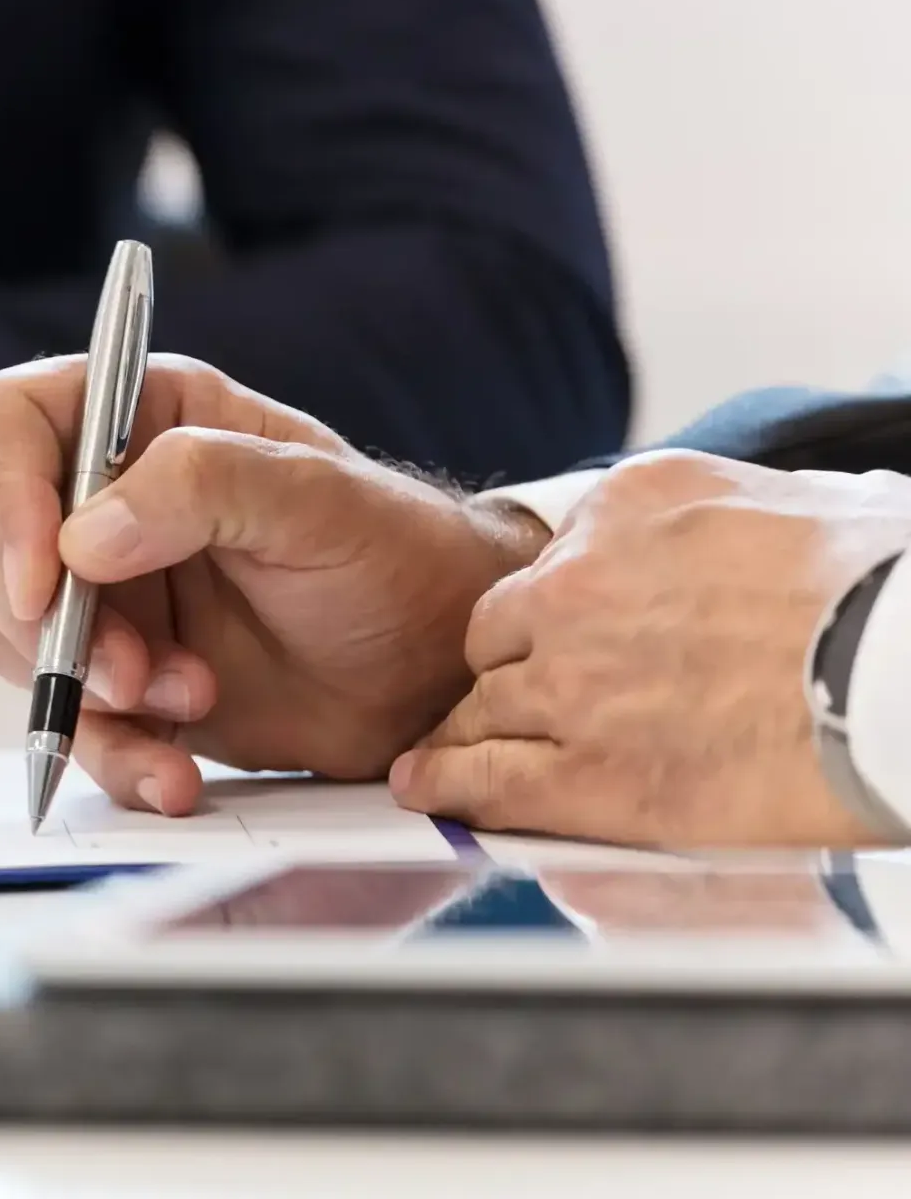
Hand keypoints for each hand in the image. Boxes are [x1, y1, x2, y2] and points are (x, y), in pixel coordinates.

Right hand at [0, 354, 549, 814]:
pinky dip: (109, 756)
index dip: (3, 493)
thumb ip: (202, 486)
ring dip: (80, 690)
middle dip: (46, 620)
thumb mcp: (317, 500)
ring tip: (190, 701)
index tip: (43, 577)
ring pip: (7, 638)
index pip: (4, 423)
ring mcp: (102, 595)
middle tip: (131, 669)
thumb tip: (82, 539)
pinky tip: (174, 774)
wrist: (437, 672)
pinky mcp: (118, 680)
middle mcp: (100, 501)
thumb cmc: (395, 556)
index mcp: (139, 418)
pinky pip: (64, 720)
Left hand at [393, 451, 910, 847]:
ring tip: (451, 752)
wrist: (908, 663)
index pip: (563, 556)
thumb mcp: (797, 501)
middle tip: (525, 694)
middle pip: (502, 632)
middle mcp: (578, 585)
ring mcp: (573, 681)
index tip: (579, 630)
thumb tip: (744, 550)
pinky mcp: (588, 772)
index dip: (568, 605)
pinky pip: (487, 778)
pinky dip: (450, 784)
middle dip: (512, 664)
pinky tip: (427, 789)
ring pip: (485, 705)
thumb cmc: (887, 584)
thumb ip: (731, 523)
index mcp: (633, 504)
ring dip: (473, 729)